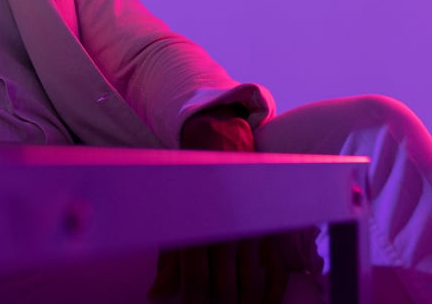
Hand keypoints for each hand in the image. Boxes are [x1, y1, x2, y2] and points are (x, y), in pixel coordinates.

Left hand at [147, 106, 291, 302]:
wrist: (219, 143)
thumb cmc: (190, 184)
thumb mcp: (173, 217)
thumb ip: (168, 260)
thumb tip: (156, 295)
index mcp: (197, 225)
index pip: (196, 280)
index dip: (192, 303)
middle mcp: (226, 230)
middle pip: (224, 287)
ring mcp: (251, 231)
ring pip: (249, 283)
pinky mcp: (268, 229)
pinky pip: (275, 270)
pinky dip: (271, 293)